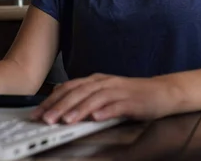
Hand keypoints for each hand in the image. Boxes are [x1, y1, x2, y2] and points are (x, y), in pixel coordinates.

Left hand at [29, 73, 180, 124]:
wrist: (163, 92)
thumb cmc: (134, 95)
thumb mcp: (106, 92)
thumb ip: (86, 94)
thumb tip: (60, 97)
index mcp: (97, 80)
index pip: (69, 88)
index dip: (52, 100)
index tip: (37, 113)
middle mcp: (106, 83)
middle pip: (79, 93)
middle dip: (60, 106)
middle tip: (46, 119)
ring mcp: (119, 91)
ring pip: (94, 99)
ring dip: (79, 109)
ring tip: (66, 120)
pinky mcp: (132, 101)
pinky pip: (116, 106)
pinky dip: (105, 111)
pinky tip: (95, 118)